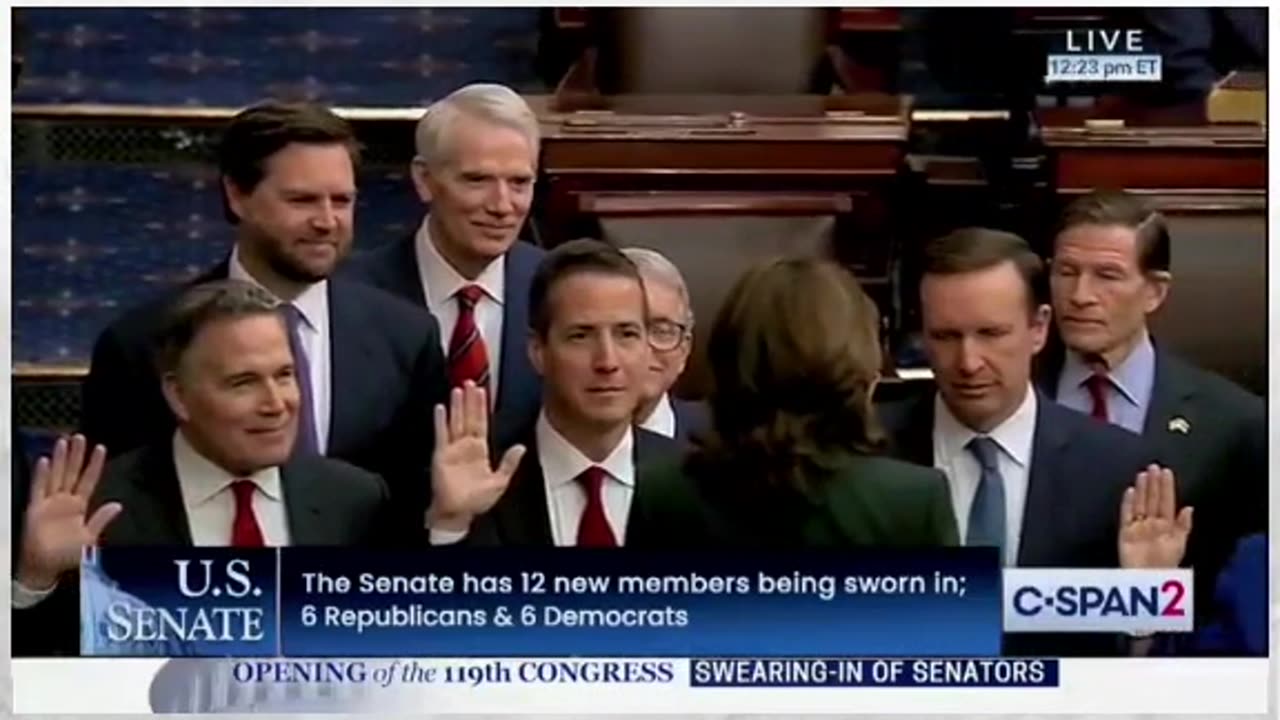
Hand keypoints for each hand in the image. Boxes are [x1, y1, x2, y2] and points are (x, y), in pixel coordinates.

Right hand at [16, 435, 121, 589]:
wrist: (45, 566)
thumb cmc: (67, 554)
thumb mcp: (90, 538)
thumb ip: (101, 520)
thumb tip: (117, 505)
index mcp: (79, 506)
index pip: (89, 480)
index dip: (95, 465)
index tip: (100, 448)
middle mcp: (65, 500)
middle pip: (71, 472)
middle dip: (76, 455)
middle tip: (79, 437)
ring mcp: (49, 502)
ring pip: (56, 476)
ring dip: (60, 459)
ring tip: (64, 441)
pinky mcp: (35, 508)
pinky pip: (38, 489)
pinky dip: (41, 475)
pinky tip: (44, 461)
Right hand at [426, 382, 524, 531]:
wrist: (458, 513)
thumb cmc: (477, 500)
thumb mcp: (500, 481)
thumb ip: (509, 463)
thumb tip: (520, 447)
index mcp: (480, 450)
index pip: (481, 423)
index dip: (481, 407)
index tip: (481, 391)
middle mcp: (466, 446)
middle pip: (468, 418)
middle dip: (469, 400)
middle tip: (470, 381)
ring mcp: (452, 449)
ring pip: (455, 422)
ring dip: (456, 406)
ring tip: (457, 390)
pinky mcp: (441, 455)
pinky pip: (441, 435)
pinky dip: (440, 422)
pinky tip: (440, 408)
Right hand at [1118, 464, 1192, 568]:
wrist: (1148, 580)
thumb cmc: (1166, 565)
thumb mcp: (1180, 545)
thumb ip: (1184, 526)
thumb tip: (1189, 507)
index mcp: (1167, 525)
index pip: (1166, 502)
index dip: (1166, 487)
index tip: (1166, 472)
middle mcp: (1152, 523)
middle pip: (1152, 500)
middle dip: (1153, 484)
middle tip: (1153, 467)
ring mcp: (1138, 527)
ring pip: (1140, 503)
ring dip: (1141, 489)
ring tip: (1143, 474)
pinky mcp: (1125, 532)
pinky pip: (1126, 515)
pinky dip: (1127, 503)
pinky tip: (1130, 491)